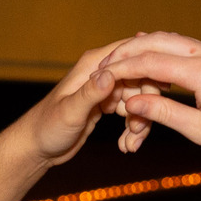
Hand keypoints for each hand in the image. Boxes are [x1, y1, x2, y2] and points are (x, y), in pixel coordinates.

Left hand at [19, 40, 166, 169]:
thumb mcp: (70, 111)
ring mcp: (105, 89)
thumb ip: (90, 93)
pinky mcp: (107, 105)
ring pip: (139, 98)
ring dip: (140, 121)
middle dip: (146, 103)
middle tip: (138, 128)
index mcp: (93, 65)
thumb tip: (110, 75)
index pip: (131, 53)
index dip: (151, 67)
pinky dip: (133, 129)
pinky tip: (126, 145)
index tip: (163, 90)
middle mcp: (102, 72)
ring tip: (131, 143)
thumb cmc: (46, 127)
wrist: (37, 147)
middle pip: (141, 77)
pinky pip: (131, 111)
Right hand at [97, 35, 200, 159]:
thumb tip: (132, 102)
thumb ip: (165, 113)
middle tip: (105, 63)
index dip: (122, 68)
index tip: (101, 75)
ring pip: (171, 40)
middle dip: (128, 52)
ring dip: (145, 47)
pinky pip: (185, 46)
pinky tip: (151, 55)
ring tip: (121, 59)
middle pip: (157, 42)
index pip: (150, 61)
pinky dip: (163, 49)